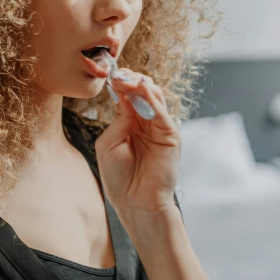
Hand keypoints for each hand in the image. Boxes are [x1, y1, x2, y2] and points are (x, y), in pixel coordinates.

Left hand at [93, 69, 181, 219]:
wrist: (136, 204)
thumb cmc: (119, 178)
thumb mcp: (109, 143)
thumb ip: (118, 119)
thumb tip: (124, 94)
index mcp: (129, 124)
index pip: (127, 95)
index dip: (120, 84)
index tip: (110, 75)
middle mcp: (145, 122)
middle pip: (141, 91)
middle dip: (130, 79)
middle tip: (119, 75)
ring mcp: (159, 127)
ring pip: (154, 96)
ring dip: (140, 85)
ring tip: (127, 80)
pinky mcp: (171, 135)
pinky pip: (162, 112)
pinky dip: (151, 99)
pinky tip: (141, 91)